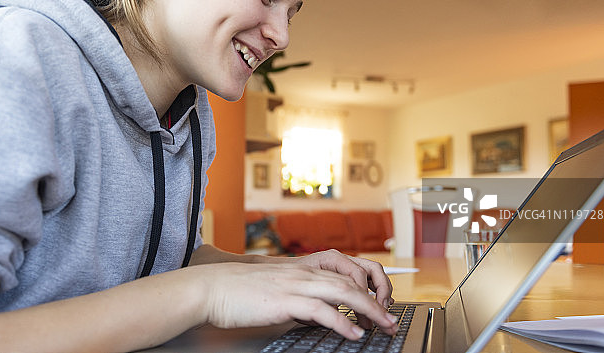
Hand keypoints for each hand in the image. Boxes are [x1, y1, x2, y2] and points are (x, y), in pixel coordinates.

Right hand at [199, 261, 397, 340]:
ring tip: (383, 326)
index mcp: (302, 270)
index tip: (379, 307)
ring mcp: (295, 285)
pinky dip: (342, 323)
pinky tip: (354, 333)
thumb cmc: (238, 293)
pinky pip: (322, 310)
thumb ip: (298, 300)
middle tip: (391, 320)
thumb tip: (316, 317)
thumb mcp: (275, 292)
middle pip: (351, 283)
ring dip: (369, 311)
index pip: (345, 273)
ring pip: (343, 292)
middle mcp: (303, 273)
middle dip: (377, 301)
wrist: (212, 288)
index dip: (367, 289)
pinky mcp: (285, 300)